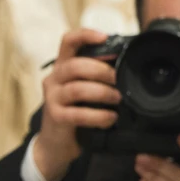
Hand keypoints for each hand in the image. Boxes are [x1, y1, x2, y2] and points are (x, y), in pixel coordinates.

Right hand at [33, 29, 120, 180]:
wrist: (56, 145)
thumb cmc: (76, 113)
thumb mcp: (84, 91)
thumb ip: (97, 78)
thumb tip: (126, 66)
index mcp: (62, 67)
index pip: (68, 41)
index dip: (85, 35)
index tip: (105, 37)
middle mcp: (54, 78)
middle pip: (75, 65)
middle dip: (102, 70)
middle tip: (119, 80)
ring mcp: (52, 98)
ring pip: (77, 89)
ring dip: (102, 92)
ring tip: (118, 99)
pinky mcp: (55, 117)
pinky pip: (78, 113)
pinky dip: (98, 115)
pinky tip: (110, 118)